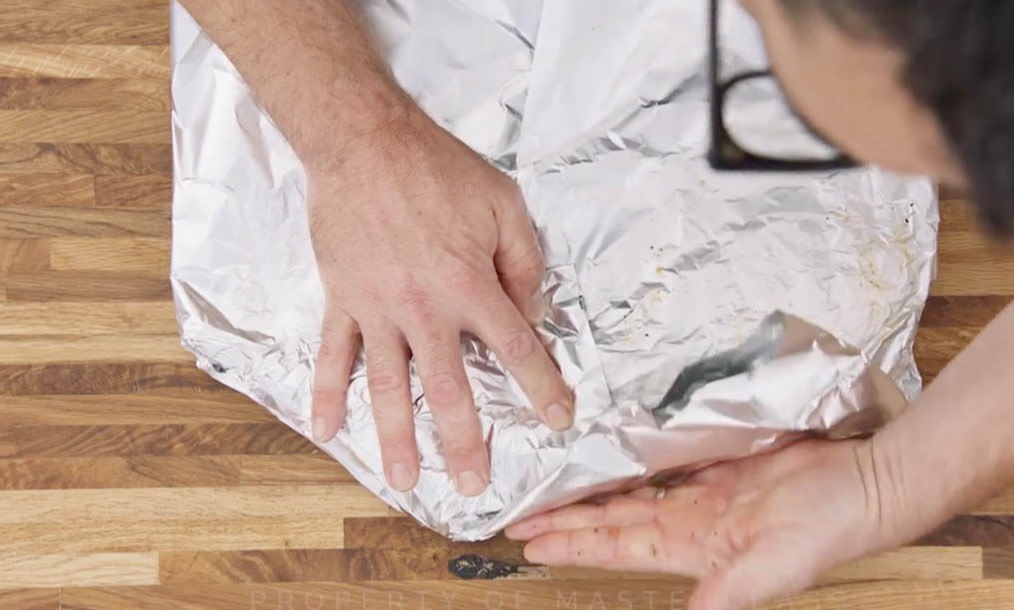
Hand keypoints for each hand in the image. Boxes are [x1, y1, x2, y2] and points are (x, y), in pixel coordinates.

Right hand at [306, 109, 573, 496]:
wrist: (363, 141)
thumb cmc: (437, 168)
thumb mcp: (503, 203)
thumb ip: (523, 261)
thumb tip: (531, 310)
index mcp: (470, 286)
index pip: (515, 349)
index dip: (542, 387)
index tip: (559, 419)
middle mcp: (425, 310)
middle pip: (450, 390)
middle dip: (466, 442)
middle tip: (473, 485)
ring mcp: (378, 310)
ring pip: (389, 387)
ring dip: (397, 438)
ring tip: (406, 480)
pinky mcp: (342, 299)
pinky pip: (333, 355)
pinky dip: (326, 393)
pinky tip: (325, 429)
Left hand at [505, 440, 885, 609]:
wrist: (867, 487)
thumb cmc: (829, 528)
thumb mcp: (776, 568)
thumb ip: (730, 594)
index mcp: (694, 549)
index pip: (616, 545)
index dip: (572, 542)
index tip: (530, 539)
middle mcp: (690, 523)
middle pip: (613, 520)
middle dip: (567, 519)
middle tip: (521, 514)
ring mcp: (704, 495)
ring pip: (632, 492)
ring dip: (593, 493)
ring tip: (553, 489)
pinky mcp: (721, 468)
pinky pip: (665, 465)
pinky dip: (634, 464)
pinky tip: (610, 458)